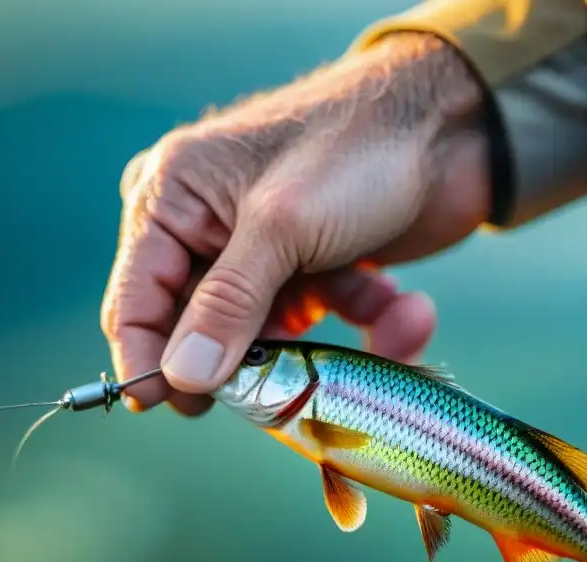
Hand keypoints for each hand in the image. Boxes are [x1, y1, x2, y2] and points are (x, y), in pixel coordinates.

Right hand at [102, 33, 489, 415]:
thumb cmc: (355, 150)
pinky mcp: (311, 267)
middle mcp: (206, 227)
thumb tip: (180, 379)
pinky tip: (406, 309)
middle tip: (291, 391)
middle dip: (256, 360)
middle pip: (201, 329)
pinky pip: (320, 318)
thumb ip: (227, 306)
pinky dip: (363, 321)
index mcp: (171, 197)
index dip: (149, 363)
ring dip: (329, 342)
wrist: (452, 126)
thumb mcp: (282, 228)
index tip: (178, 411)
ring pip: (270, 334)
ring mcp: (261, 251)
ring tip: (390, 322)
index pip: (135, 301)